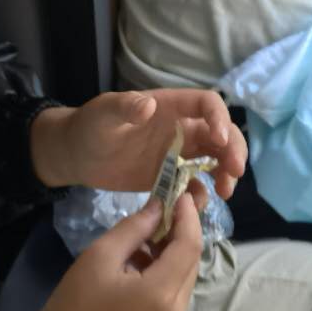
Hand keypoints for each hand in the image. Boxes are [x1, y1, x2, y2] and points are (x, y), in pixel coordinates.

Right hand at [29, 194, 203, 310]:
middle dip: (181, 232)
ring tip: (145, 235)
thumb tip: (160, 206)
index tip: (181, 193)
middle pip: (191, 262)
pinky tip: (140, 262)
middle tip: (163, 208)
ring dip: (172, 252)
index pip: (189, 246)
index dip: (188, 216)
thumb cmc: (75, 303)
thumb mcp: (100, 256)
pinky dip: (165, 272)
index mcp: (162, 294)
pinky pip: (174, 293)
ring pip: (185, 277)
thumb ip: (135, 228)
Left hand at [31, 89, 246, 198]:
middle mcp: (180, 128)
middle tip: (235, 172)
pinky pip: (194, 183)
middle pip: (220, 132)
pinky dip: (201, 193)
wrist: (76, 155)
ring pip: (214, 158)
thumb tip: (148, 105)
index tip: (221, 141)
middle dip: (233, 149)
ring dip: (226, 172)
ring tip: (224, 192)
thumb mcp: (103, 114)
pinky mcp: (169, 177)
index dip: (219, 119)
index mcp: (169, 106)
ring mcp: (177, 153)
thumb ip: (125, 108)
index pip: (206, 104)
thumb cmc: (89, 126)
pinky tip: (197, 206)